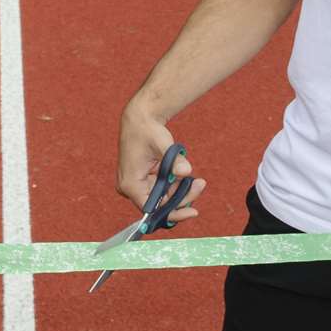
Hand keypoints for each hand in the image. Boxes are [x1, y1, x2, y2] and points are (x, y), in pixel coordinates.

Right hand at [115, 109, 204, 223]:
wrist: (141, 118)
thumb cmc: (148, 130)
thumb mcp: (162, 144)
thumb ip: (174, 160)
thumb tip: (186, 172)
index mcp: (130, 184)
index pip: (152, 209)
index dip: (172, 212)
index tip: (192, 211)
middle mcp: (131, 188)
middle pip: (160, 205)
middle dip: (182, 198)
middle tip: (200, 185)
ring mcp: (138, 185)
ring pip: (164, 199)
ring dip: (181, 191)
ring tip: (197, 180)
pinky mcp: (145, 181)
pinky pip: (164, 191)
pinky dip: (176, 185)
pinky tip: (187, 176)